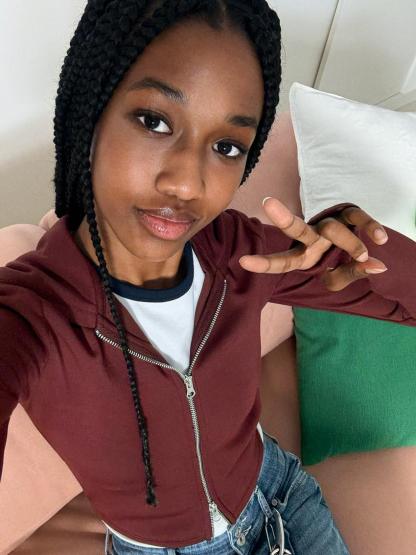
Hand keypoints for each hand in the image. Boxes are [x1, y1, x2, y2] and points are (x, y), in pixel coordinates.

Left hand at [239, 197, 387, 291]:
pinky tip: (380, 239)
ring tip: (364, 255)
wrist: (352, 247)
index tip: (242, 261)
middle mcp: (312, 238)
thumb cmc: (337, 264)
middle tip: (267, 202)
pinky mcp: (347, 214)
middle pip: (296, 229)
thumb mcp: (339, 278)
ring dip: (350, 245)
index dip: (265, 263)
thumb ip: (353, 273)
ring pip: (333, 230)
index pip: (283, 262)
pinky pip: (358, 218)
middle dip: (282, 218)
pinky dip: (369, 228)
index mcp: (303, 256)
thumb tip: (377, 265)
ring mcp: (328, 224)